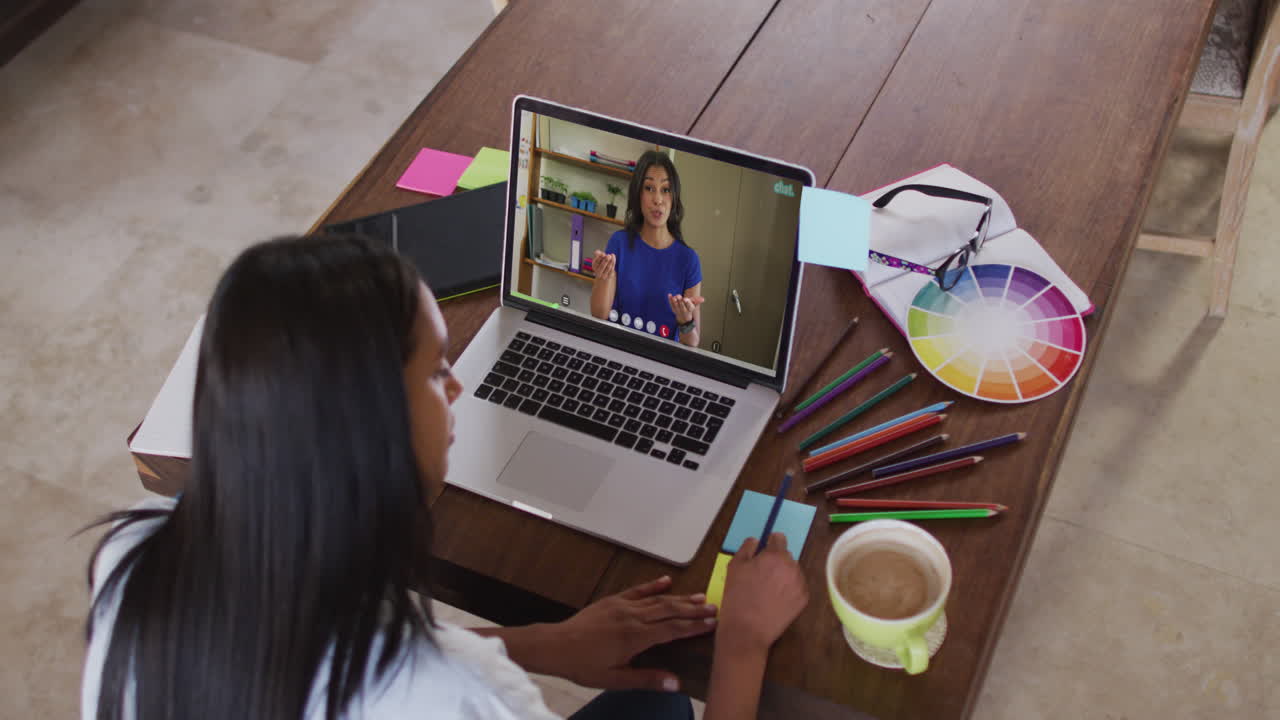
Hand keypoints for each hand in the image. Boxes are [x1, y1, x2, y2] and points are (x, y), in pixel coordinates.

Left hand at [544, 576, 716, 690]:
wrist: (556, 645)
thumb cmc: (584, 665)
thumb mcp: (615, 679)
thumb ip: (646, 679)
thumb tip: (675, 683)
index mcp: (636, 637)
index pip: (673, 629)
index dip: (694, 626)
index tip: (713, 623)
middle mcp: (633, 617)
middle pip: (670, 610)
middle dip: (693, 609)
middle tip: (714, 607)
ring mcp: (622, 606)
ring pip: (657, 599)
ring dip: (680, 598)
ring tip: (700, 596)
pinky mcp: (613, 600)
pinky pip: (637, 590)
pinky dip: (653, 585)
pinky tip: (666, 581)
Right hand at [593, 250, 616, 280]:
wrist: (604, 275)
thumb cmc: (601, 264)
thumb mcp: (599, 258)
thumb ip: (597, 254)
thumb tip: (596, 252)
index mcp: (594, 266)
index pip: (596, 262)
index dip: (599, 258)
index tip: (603, 254)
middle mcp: (598, 272)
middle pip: (602, 266)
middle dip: (605, 260)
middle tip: (608, 255)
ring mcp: (604, 275)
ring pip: (608, 267)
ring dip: (611, 261)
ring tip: (612, 255)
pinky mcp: (609, 276)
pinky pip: (612, 269)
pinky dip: (613, 263)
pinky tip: (613, 258)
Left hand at [667, 293, 704, 323]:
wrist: (683, 317)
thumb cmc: (689, 308)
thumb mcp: (694, 305)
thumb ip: (697, 301)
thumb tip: (703, 299)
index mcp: (690, 309)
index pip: (690, 306)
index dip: (687, 303)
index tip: (685, 299)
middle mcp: (684, 311)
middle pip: (682, 306)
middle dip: (680, 301)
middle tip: (679, 296)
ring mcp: (678, 310)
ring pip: (676, 306)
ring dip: (675, 301)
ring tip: (674, 297)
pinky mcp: (673, 309)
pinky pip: (671, 304)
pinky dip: (670, 299)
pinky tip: (669, 294)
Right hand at [716, 534, 808, 655]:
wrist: (747, 630)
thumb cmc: (738, 597)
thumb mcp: (734, 566)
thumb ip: (746, 548)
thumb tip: (755, 541)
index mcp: (775, 555)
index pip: (779, 538)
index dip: (770, 543)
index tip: (764, 551)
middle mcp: (792, 567)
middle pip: (786, 556)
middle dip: (776, 561)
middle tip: (761, 575)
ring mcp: (800, 584)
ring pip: (793, 572)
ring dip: (783, 575)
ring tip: (768, 590)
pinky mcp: (803, 600)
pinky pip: (797, 587)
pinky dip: (789, 590)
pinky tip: (775, 599)